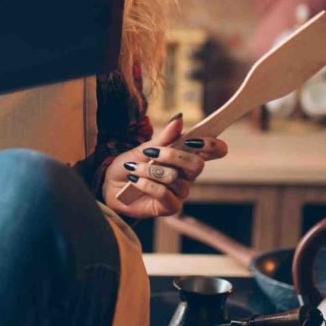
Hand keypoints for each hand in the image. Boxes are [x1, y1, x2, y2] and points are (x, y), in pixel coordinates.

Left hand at [101, 113, 228, 219]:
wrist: (110, 185)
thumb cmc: (131, 165)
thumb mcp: (145, 148)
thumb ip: (164, 137)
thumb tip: (178, 118)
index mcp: (187, 157)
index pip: (215, 151)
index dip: (212, 145)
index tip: (192, 140)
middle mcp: (188, 176)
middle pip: (197, 165)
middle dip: (172, 156)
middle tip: (151, 152)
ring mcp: (180, 192)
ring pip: (174, 177)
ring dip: (149, 170)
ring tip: (134, 169)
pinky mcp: (170, 207)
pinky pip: (164, 193)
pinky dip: (146, 184)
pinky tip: (134, 181)